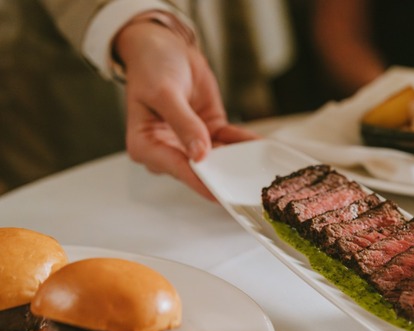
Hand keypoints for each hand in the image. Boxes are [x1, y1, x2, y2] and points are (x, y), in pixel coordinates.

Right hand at [114, 20, 257, 199]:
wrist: (162, 47)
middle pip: (200, 170)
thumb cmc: (151, 67)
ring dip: (239, 161)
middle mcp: (168, 150)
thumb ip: (183, 123)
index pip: (177, 168)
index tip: (221, 193)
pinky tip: (260, 146)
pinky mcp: (209, 132)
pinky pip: (229, 141)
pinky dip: (244, 143)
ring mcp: (190, 142)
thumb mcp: (164, 93)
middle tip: (248, 186)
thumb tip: (199, 154)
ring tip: (260, 168)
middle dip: (224, 176)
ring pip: (218, 158)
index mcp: (146, 146)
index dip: (201, 181)